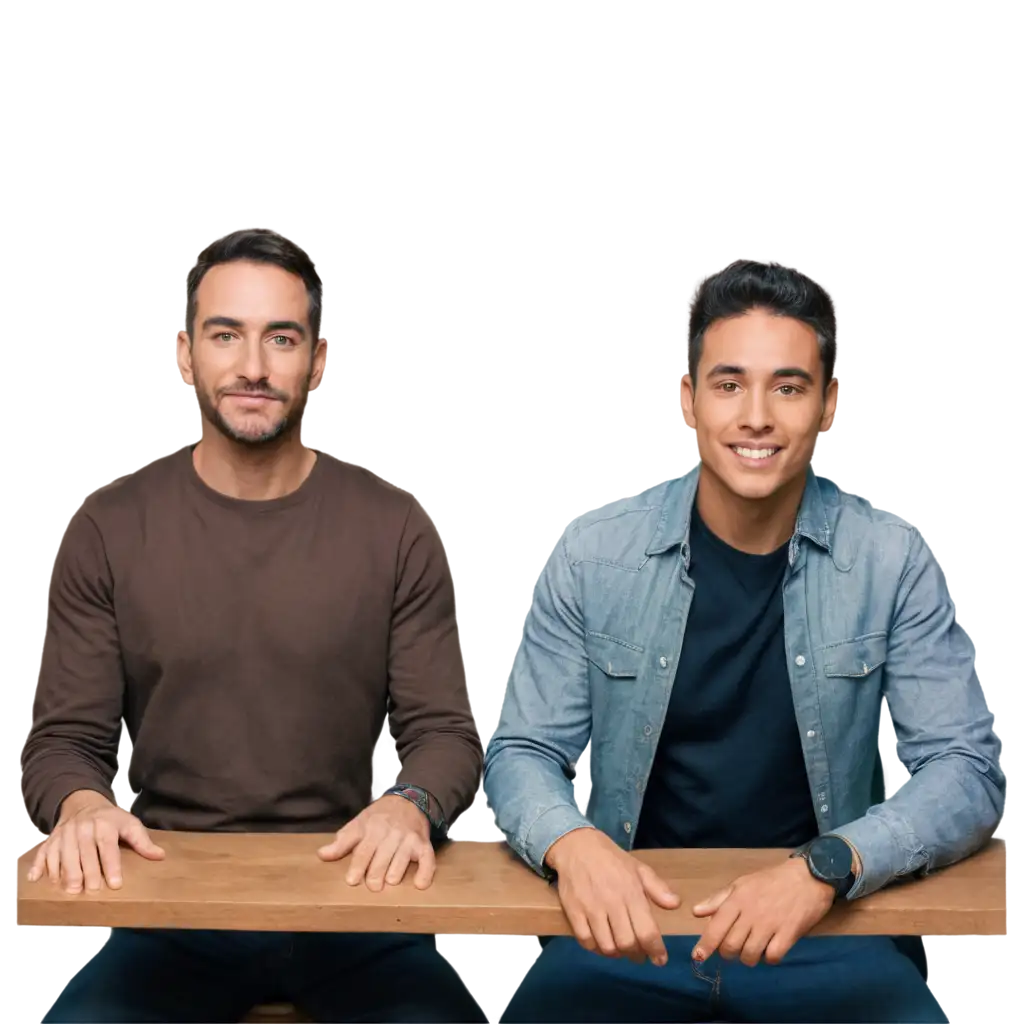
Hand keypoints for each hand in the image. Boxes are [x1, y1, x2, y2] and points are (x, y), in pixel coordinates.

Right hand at [26, 790, 165, 893]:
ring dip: (65, 872)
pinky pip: (42, 852)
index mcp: (105, 824)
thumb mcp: (129, 824)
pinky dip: (38, 865)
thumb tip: (160, 856)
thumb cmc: (110, 819)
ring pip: (63, 854)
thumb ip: (142, 841)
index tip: (116, 883)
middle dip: (88, 872)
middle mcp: (83, 828)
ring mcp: (64, 834)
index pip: (108, 846)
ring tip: (70, 890)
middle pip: (85, 852)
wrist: (83, 803)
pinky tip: (34, 878)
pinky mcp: (50, 839)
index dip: (112, 865)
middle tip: (91, 890)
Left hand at [317, 794, 433, 890]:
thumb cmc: (379, 817)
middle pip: (382, 857)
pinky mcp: (423, 843)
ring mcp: (408, 838)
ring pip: (402, 859)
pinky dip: (426, 872)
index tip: (352, 880)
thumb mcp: (358, 824)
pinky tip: (420, 884)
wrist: (408, 801)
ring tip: (390, 882)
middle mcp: (391, 833)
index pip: (363, 849)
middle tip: (372, 887)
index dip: (358, 865)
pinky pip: (427, 859)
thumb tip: (322, 855)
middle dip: (376, 873)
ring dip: (396, 872)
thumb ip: (342, 842)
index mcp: (372, 828)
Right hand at [545, 827, 680, 965]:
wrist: (577, 846)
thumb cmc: (612, 859)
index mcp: (631, 892)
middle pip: (627, 943)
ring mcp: (591, 908)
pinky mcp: (573, 911)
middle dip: (637, 955)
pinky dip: (596, 949)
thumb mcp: (638, 868)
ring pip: (607, 946)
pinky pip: (586, 941)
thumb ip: (657, 888)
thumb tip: (676, 905)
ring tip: (621, 950)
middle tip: (639, 955)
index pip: (647, 931)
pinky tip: (602, 943)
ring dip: (617, 954)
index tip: (660, 960)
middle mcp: (612, 903)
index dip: (656, 951)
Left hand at [691, 857, 834, 966]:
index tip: (697, 957)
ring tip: (752, 948)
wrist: (808, 877)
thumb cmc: (771, 880)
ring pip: (750, 955)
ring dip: (748, 957)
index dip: (705, 945)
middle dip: (728, 953)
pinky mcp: (789, 934)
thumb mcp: (742, 884)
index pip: (716, 926)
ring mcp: (770, 924)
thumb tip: (696, 912)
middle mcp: (751, 913)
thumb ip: (718, 899)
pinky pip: (772, 957)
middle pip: (731, 946)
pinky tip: (771, 949)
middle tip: (734, 948)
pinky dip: (769, 958)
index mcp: (737, 899)